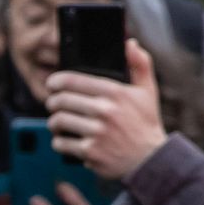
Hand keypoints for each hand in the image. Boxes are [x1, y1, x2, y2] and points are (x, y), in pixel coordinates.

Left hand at [47, 40, 169, 179]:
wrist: (151, 160)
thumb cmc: (146, 124)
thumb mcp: (148, 91)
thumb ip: (140, 64)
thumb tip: (130, 44)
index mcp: (115, 92)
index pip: (73, 80)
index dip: (56, 81)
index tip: (52, 84)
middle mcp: (105, 111)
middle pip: (61, 100)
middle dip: (52, 102)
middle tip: (53, 104)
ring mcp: (97, 132)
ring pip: (58, 121)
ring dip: (53, 122)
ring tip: (57, 123)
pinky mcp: (90, 152)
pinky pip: (61, 143)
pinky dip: (59, 142)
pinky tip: (65, 140)